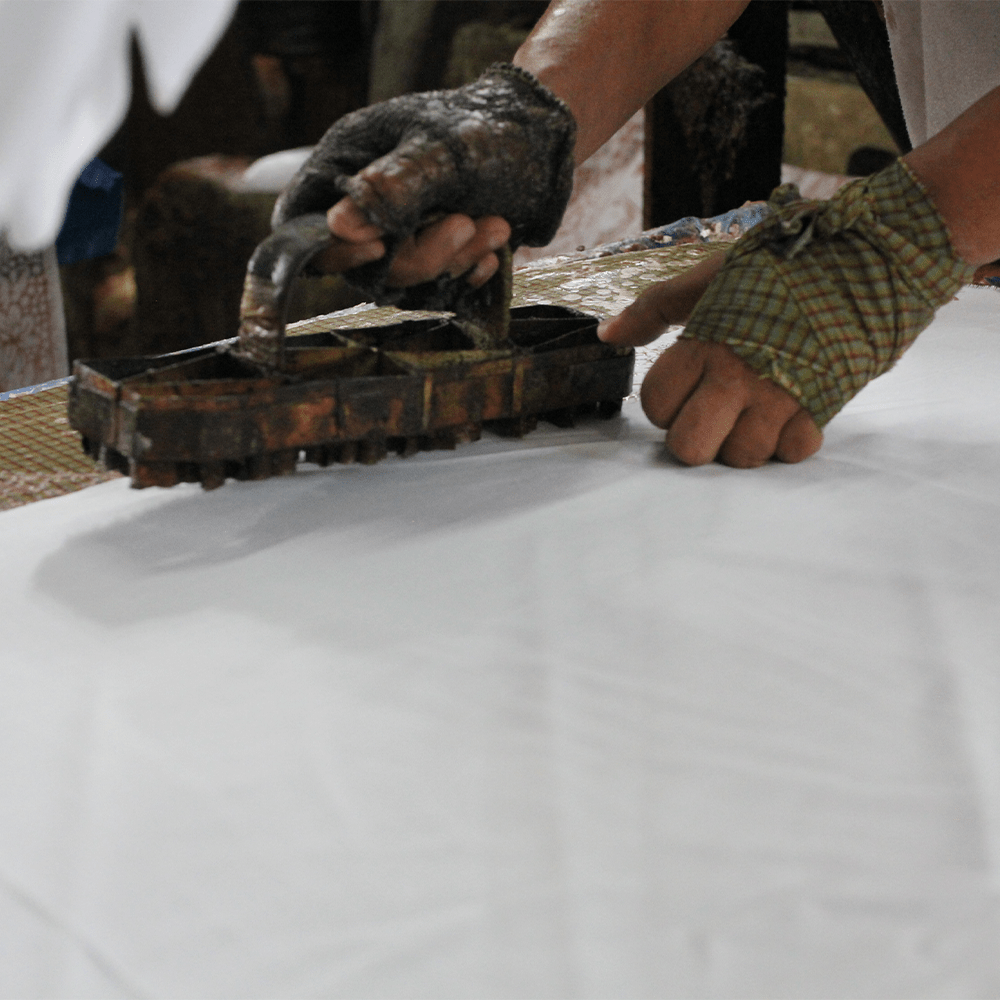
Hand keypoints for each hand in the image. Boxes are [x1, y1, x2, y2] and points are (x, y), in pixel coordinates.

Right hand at [272, 63, 574, 312]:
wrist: (547, 139)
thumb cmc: (491, 128)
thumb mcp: (444, 153)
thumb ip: (393, 189)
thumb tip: (337, 227)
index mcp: (348, 160)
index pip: (302, 219)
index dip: (330, 247)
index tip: (378, 248)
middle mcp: (366, 200)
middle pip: (362, 263)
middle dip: (420, 255)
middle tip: (466, 223)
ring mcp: (399, 229)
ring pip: (403, 279)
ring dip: (452, 262)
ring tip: (496, 226)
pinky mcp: (432, 252)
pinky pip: (435, 288)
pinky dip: (465, 275)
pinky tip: (493, 250)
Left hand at [598, 254, 821, 467]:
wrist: (872, 253)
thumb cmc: (784, 264)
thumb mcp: (711, 275)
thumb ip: (655, 307)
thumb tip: (607, 334)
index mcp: (704, 343)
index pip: (656, 405)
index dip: (663, 403)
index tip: (684, 387)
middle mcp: (737, 376)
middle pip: (689, 449)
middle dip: (695, 437)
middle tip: (712, 414)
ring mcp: (781, 396)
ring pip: (741, 458)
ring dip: (744, 441)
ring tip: (756, 410)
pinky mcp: (823, 407)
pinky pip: (792, 453)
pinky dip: (789, 441)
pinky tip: (791, 413)